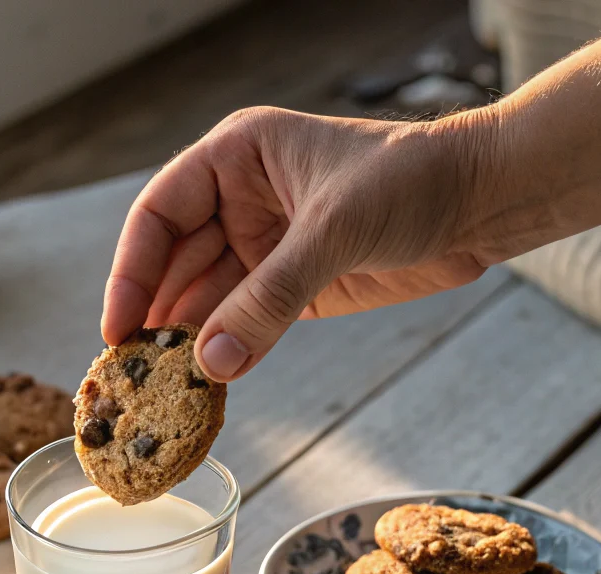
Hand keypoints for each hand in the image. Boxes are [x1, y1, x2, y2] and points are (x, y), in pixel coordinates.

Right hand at [101, 106, 487, 381]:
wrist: (482, 203)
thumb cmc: (412, 180)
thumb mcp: (333, 230)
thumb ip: (270, 297)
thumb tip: (212, 363)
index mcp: (235, 159)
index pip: (159, 214)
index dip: (132, 270)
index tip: (118, 325)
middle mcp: (239, 203)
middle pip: (175, 264)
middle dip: (154, 315)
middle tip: (132, 371)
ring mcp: (264, 250)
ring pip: (207, 301)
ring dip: (187, 343)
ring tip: (161, 387)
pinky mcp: (292, 291)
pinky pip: (245, 325)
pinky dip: (227, 354)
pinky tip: (207, 382)